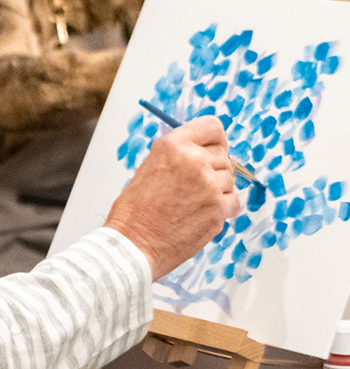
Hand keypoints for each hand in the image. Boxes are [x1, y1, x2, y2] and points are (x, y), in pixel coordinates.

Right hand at [104, 115, 239, 279]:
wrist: (135, 242)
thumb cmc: (136, 208)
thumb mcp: (151, 166)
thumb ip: (177, 154)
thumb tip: (200, 150)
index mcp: (174, 145)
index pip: (212, 126)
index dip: (214, 138)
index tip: (213, 146)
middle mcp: (194, 161)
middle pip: (223, 154)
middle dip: (212, 166)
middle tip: (194, 182)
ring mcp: (210, 186)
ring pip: (230, 178)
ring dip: (217, 187)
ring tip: (193, 200)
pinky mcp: (219, 210)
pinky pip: (234, 200)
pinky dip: (223, 206)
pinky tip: (201, 212)